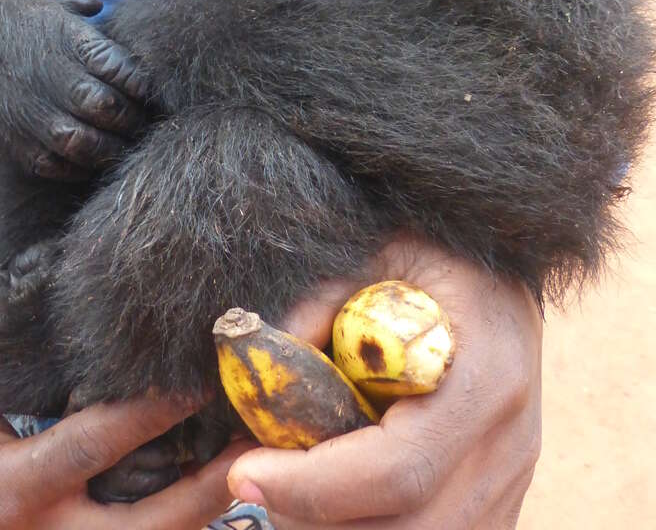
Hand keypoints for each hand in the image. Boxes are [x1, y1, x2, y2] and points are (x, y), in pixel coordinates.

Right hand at [0, 0, 145, 179]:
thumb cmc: (5, 12)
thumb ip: (80, 5)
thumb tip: (101, 5)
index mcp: (72, 42)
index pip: (125, 72)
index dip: (144, 86)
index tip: (149, 91)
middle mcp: (56, 79)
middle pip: (111, 110)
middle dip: (133, 120)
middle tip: (144, 123)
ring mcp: (33, 112)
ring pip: (87, 144)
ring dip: (111, 150)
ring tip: (122, 147)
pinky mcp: (14, 139)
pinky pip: (55, 165)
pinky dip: (77, 168)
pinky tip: (88, 160)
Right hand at [0, 250, 247, 529]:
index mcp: (10, 487)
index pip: (92, 445)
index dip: (148, 412)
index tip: (201, 379)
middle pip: (145, 523)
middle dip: (207, 485)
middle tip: (262, 439)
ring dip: (207, 505)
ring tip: (261, 458)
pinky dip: (182, 517)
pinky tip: (222, 480)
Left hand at [226, 233, 541, 529]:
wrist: (502, 271)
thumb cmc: (438, 253)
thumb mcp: (377, 253)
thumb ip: (320, 301)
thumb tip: (255, 364)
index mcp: (485, 378)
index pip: (398, 469)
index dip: (314, 485)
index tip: (244, 469)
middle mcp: (508, 444)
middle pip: (407, 527)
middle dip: (313, 515)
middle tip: (250, 474)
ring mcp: (511, 479)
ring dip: (338, 527)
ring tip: (286, 481)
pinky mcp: (501, 496)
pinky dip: (373, 527)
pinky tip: (332, 493)